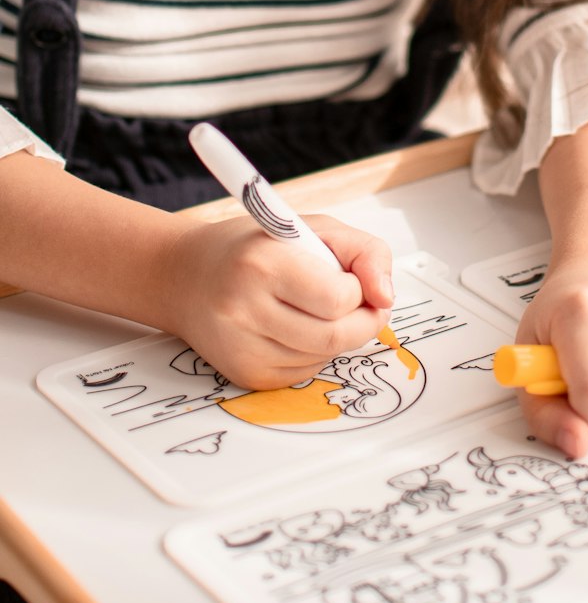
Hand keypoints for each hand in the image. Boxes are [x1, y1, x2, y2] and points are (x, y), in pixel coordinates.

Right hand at [162, 214, 393, 389]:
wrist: (186, 276)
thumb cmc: (256, 247)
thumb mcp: (313, 228)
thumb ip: (364, 252)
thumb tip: (386, 297)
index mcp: (264, 264)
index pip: (339, 297)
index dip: (359, 290)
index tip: (353, 278)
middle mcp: (246, 310)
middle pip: (336, 336)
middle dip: (363, 321)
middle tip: (362, 304)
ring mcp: (242, 348)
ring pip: (324, 357)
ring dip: (338, 336)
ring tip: (319, 309)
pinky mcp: (244, 374)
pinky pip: (304, 373)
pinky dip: (315, 352)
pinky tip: (297, 327)